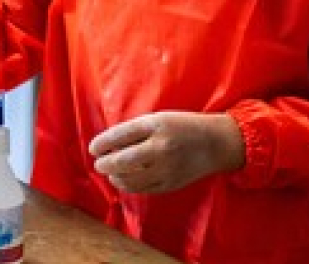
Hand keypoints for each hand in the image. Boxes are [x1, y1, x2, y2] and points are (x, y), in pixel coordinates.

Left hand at [89, 111, 245, 194]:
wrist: (215, 143)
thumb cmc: (182, 127)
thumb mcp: (159, 119)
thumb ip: (135, 130)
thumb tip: (107, 144)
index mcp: (157, 126)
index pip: (121, 135)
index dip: (102, 143)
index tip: (92, 148)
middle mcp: (161, 147)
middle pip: (123, 160)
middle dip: (105, 164)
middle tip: (98, 164)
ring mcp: (167, 168)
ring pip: (131, 179)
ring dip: (115, 177)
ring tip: (110, 172)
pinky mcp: (171, 184)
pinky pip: (143, 189)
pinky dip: (129, 186)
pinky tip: (123, 180)